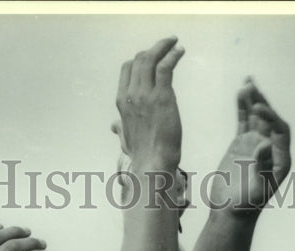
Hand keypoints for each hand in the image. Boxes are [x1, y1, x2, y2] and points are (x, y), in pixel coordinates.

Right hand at [116, 37, 184, 173]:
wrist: (152, 164)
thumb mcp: (125, 140)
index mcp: (122, 102)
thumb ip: (120, 129)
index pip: (127, 69)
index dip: (140, 59)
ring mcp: (145, 95)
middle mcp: (131, 95)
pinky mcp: (162, 97)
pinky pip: (165, 67)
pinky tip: (180, 51)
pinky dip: (172, 55)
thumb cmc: (142, 155)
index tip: (152, 57)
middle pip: (139, 60)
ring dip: (163, 47)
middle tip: (166, 46)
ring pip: (151, 59)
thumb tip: (114, 126)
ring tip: (175, 43)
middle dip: (152, 50)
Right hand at [207, 79, 291, 212]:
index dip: (271, 117)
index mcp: (281, 159)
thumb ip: (262, 167)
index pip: (280, 131)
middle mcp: (271, 149)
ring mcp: (256, 145)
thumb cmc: (247, 206)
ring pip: (256, 118)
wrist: (230, 212)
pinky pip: (243, 122)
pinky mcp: (241, 145)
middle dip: (262, 103)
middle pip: (270, 120)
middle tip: (252, 87)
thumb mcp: (257, 188)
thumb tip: (265, 144)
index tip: (258, 109)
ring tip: (247, 82)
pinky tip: (240, 94)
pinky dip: (242, 108)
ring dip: (253, 100)